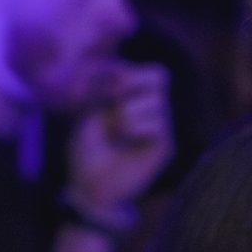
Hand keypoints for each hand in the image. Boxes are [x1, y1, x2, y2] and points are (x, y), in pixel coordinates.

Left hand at [67, 61, 172, 221]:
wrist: (88, 186)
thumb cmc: (86, 150)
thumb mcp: (90, 110)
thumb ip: (104, 87)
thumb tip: (119, 64)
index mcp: (137, 99)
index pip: (151, 71)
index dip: (129, 71)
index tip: (105, 87)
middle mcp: (153, 110)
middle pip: (161, 76)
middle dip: (133, 82)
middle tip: (113, 99)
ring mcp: (161, 128)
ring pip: (157, 101)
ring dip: (128, 111)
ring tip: (114, 128)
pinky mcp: (164, 147)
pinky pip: (158, 124)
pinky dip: (135, 127)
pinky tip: (123, 139)